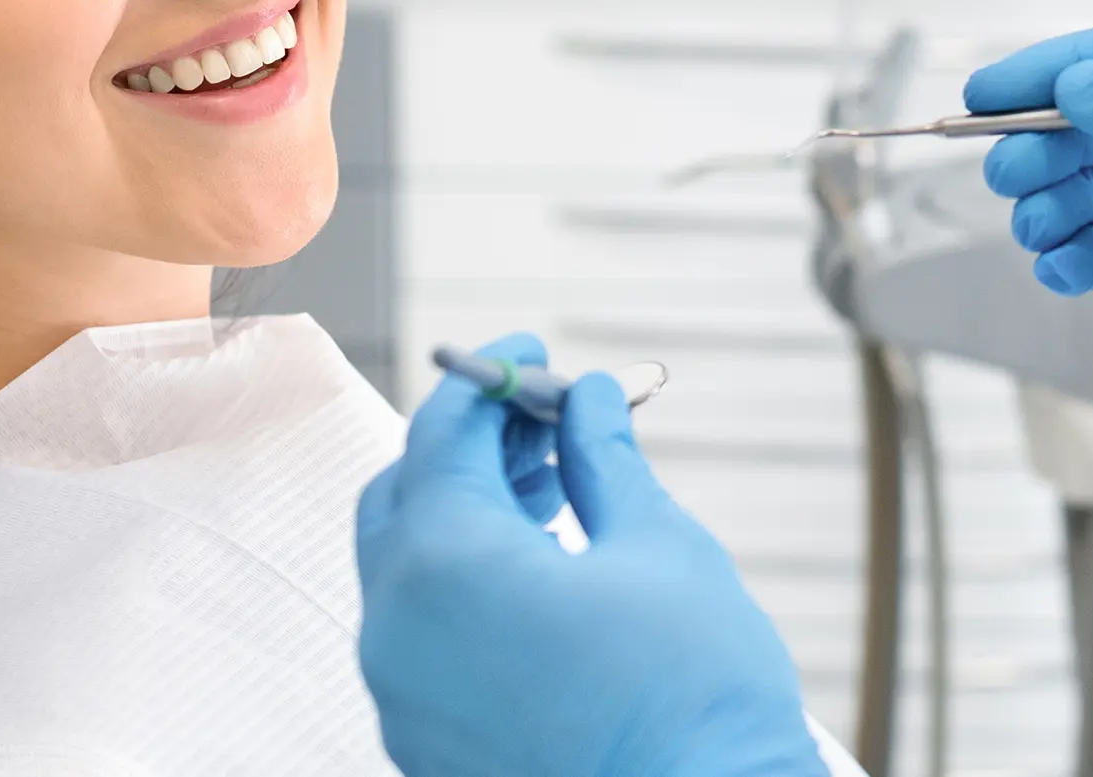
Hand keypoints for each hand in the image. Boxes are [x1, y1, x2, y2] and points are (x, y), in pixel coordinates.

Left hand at [356, 333, 826, 776]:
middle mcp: (397, 629)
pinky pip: (423, 638)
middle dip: (472, 445)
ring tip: (557, 489)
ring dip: (470, 515)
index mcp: (444, 564)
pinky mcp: (424, 745)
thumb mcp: (659, 548)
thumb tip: (588, 399)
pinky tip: (540, 574)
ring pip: (409, 570)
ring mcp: (402, 696)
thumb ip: (602, 459)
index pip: (443, 433)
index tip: (534, 354)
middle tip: (548, 422)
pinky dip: (465, 588)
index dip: (493, 379)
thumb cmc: (695, 700)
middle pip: (406, 496)